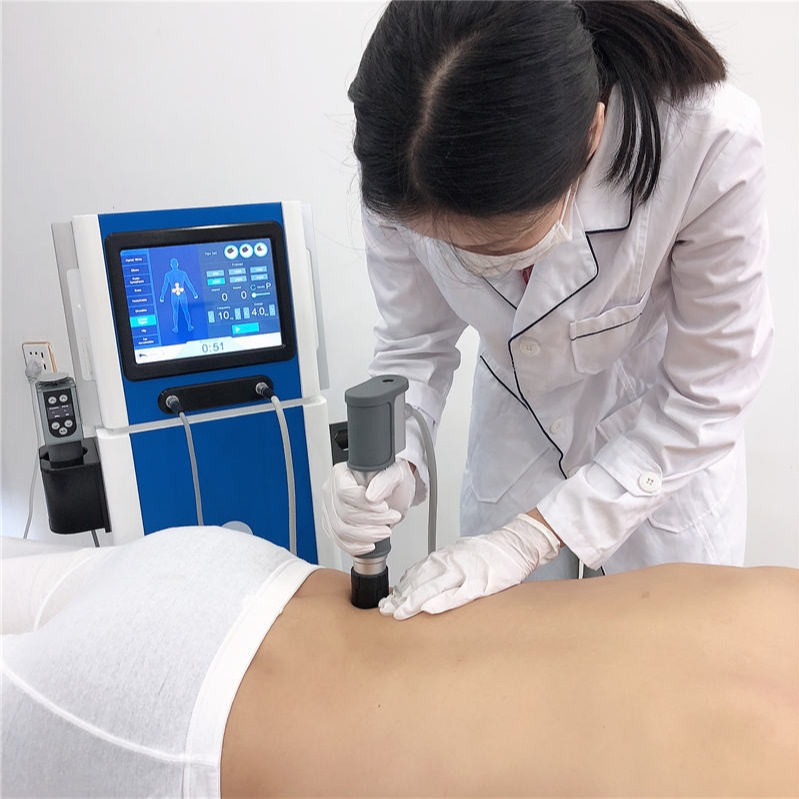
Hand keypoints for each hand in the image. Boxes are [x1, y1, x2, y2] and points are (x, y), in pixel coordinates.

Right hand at [321, 459, 415, 555]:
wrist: (393, 492)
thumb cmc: (390, 480)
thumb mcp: (394, 473)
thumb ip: (385, 480)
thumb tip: (371, 496)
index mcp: (341, 473)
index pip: (345, 492)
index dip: (364, 504)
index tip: (383, 507)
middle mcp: (331, 491)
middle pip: (344, 513)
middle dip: (372, 521)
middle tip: (391, 518)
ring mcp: (331, 510)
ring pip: (340, 530)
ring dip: (366, 536)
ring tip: (385, 531)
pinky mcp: (334, 526)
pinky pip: (339, 541)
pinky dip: (356, 547)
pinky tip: (370, 545)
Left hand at [379, 513, 560, 618]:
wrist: (516, 543)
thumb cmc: (490, 552)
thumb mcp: (460, 553)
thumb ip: (442, 565)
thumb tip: (422, 578)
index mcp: (445, 557)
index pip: (416, 574)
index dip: (401, 588)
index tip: (388, 601)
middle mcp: (451, 563)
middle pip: (420, 582)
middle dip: (401, 598)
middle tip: (386, 612)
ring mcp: (465, 572)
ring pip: (434, 587)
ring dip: (414, 601)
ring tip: (399, 613)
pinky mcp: (481, 582)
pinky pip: (458, 593)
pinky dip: (442, 601)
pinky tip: (429, 609)